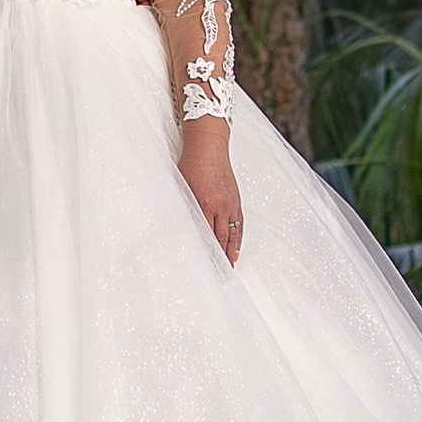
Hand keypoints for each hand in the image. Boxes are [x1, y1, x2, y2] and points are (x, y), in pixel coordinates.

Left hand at [180, 118, 241, 264]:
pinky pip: (239, 224)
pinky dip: (238, 238)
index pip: (206, 236)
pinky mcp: (236, 199)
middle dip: (221, 259)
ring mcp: (231, 203)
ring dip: (231, 252)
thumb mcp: (182, 187)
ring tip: (230, 267)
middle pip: (221, 239)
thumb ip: (186, 209)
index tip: (206, 268)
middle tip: (220, 276)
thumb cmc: (191, 163)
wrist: (208, 144)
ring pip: (232, 234)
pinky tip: (236, 248)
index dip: (207, 254)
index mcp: (204, 204)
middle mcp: (220, 206)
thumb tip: (184, 229)